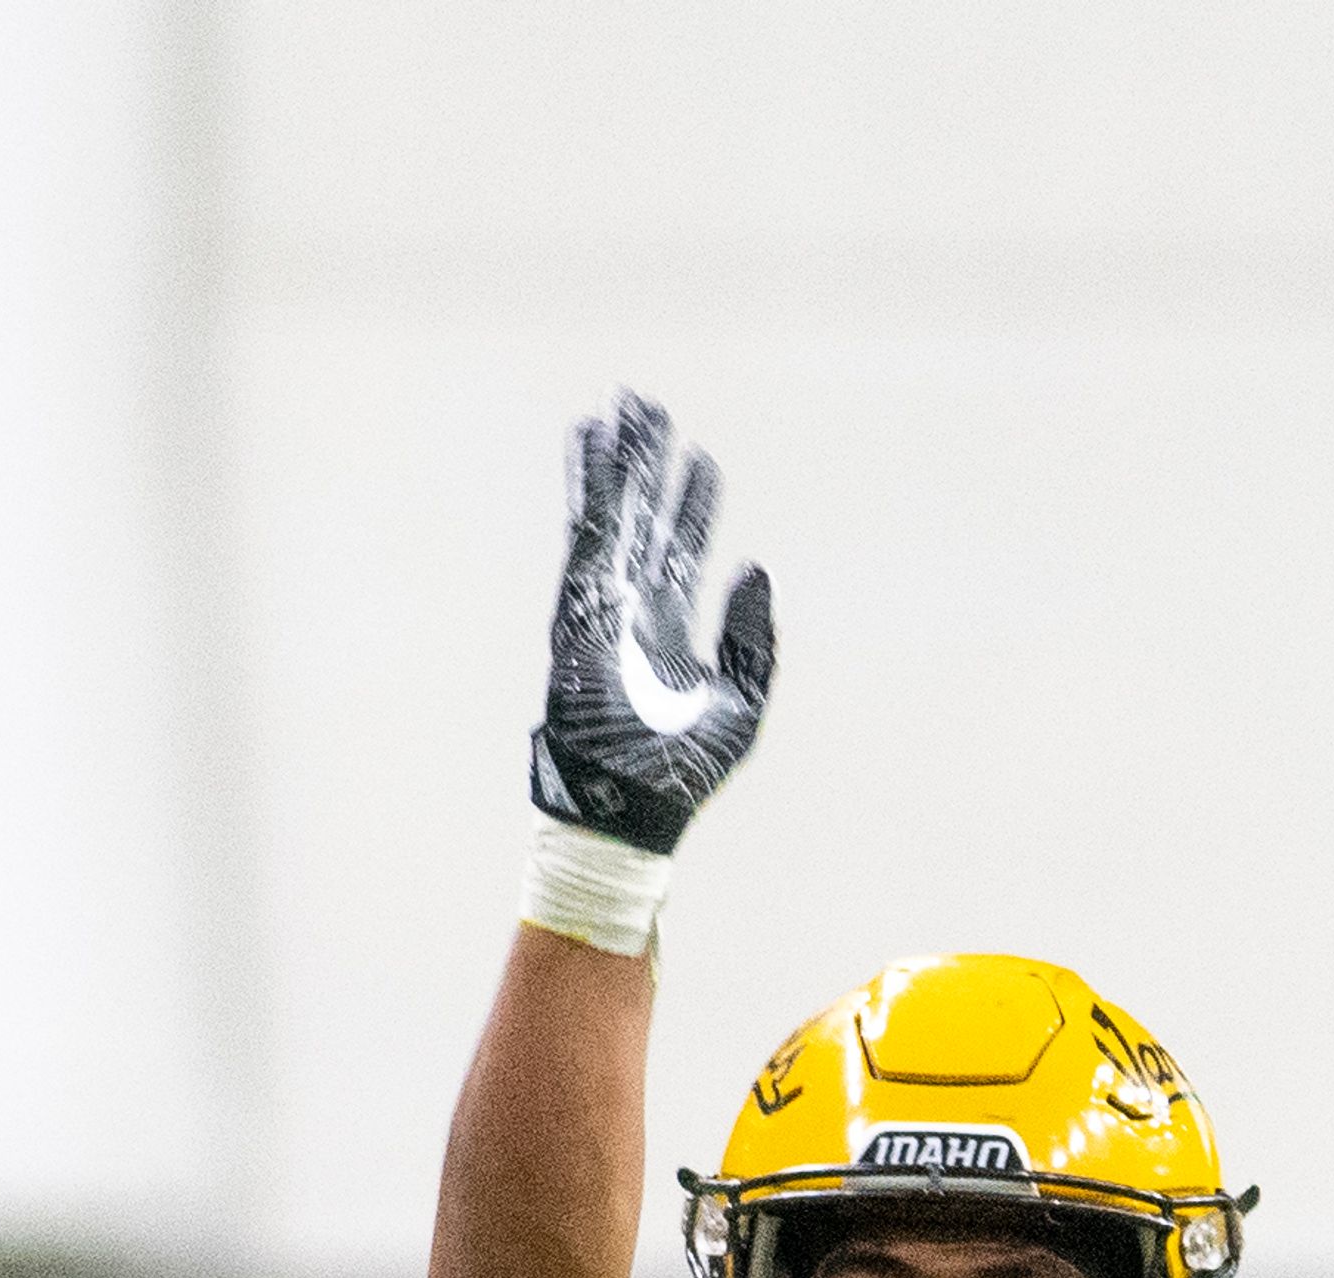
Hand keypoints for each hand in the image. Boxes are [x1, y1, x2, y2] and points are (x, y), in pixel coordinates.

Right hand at [531, 391, 774, 852]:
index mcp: (671, 632)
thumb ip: (753, 639)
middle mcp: (635, 612)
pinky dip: (589, 487)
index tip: (701, 461)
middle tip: (651, 408)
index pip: (680, 551)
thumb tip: (754, 568)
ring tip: (624, 408)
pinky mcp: (578, 610)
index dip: (692, 504)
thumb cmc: (682, 777)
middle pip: (643, 520)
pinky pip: (586, 535)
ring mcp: (603, 608)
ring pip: (613, 516)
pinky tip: (591, 441)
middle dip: (649, 465)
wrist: (630, 813)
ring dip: (618, 462)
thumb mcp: (744, 704)